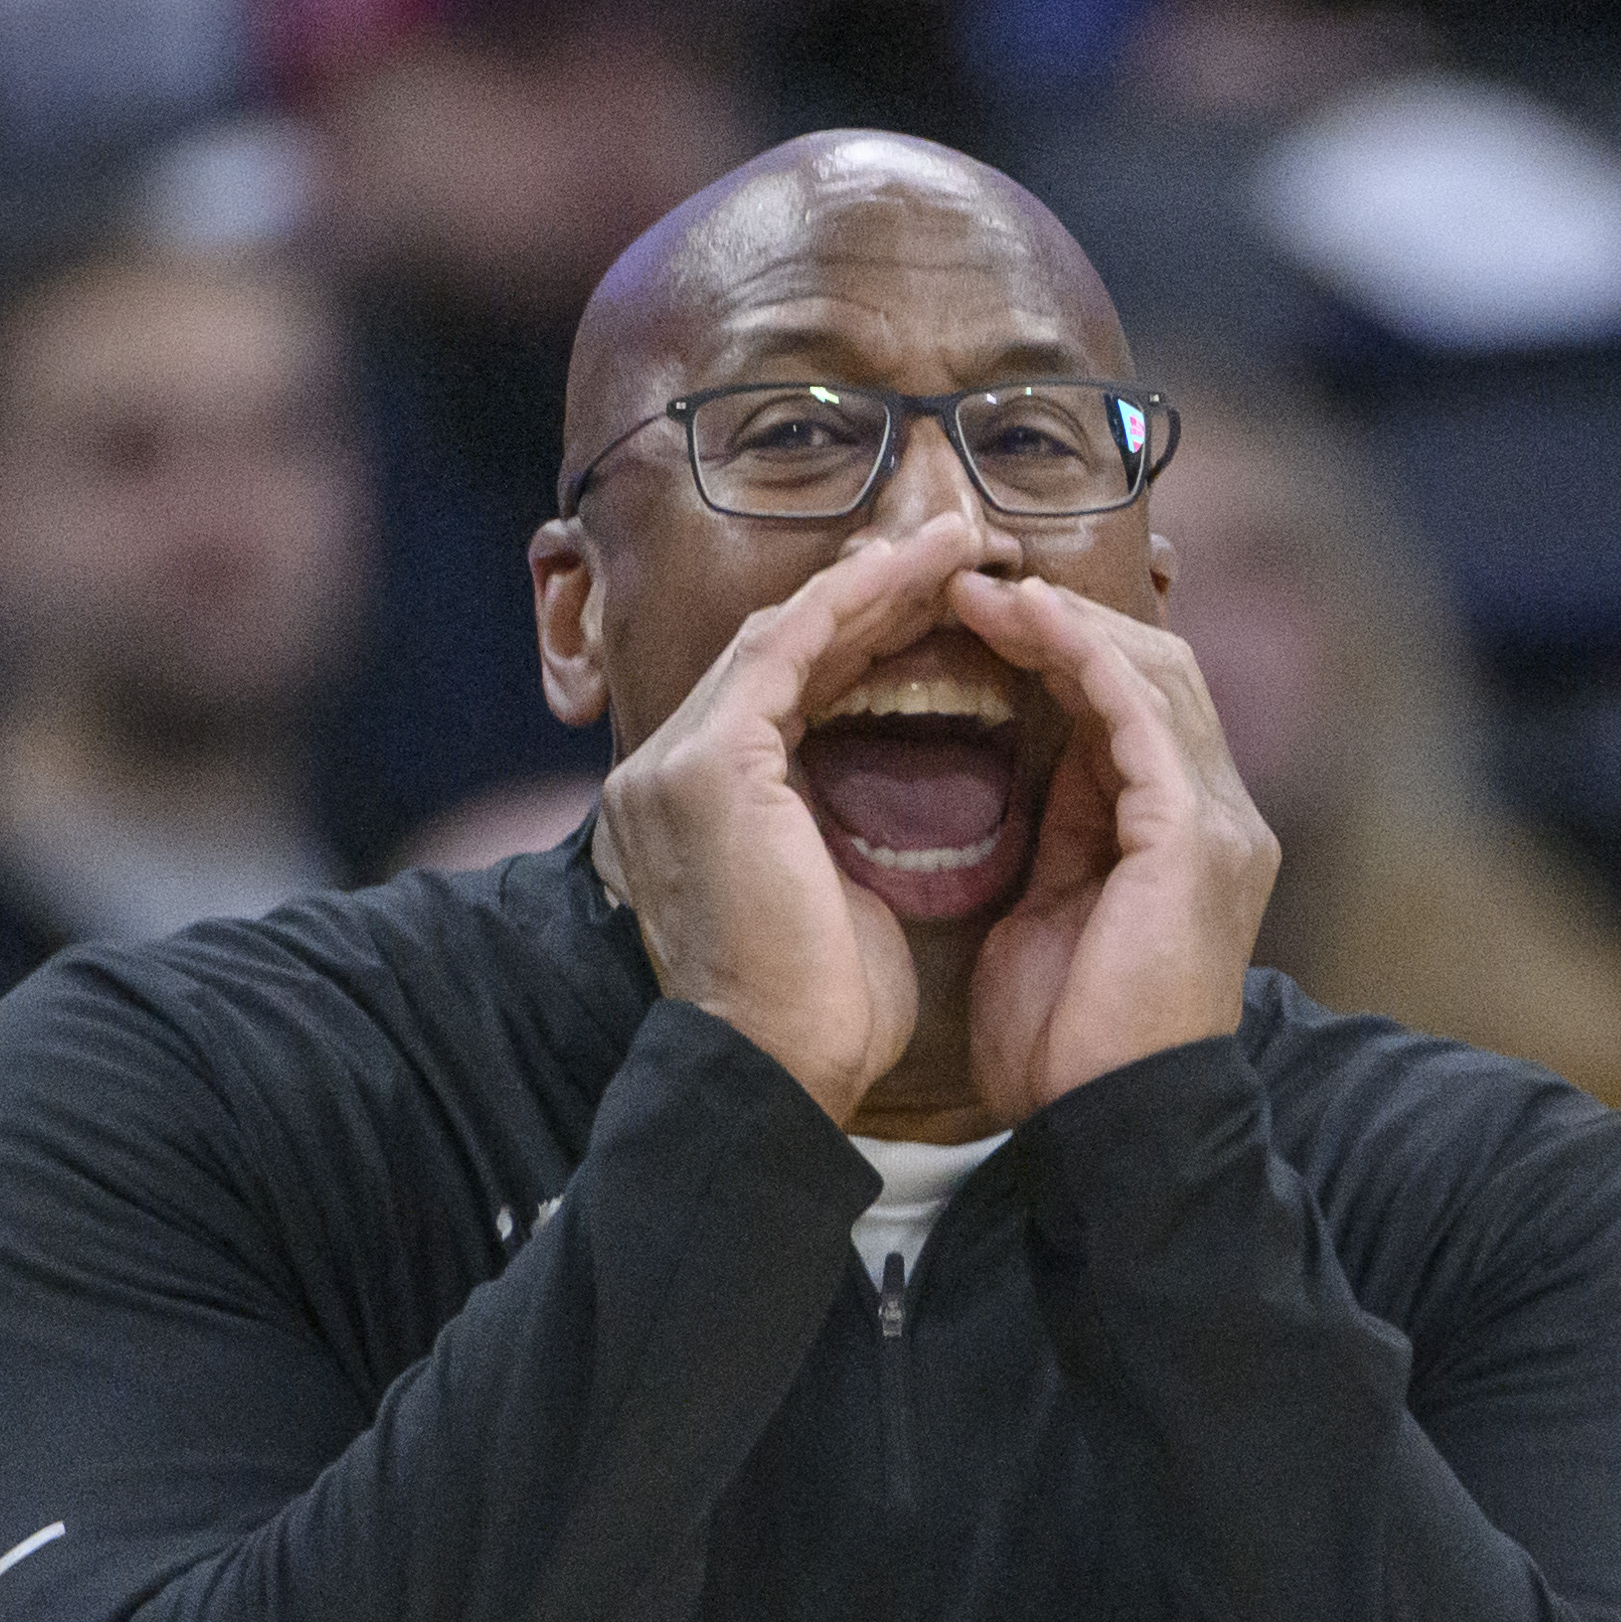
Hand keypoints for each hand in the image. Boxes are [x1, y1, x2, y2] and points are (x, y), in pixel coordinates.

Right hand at [592, 525, 1012, 1124]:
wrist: (778, 1077)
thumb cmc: (821, 1016)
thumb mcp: (829, 897)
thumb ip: (830, 830)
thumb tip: (874, 797)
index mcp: (692, 805)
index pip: (780, 693)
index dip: (857, 644)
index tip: (932, 610)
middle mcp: (666, 769)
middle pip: (778, 650)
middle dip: (870, 596)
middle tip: (953, 552)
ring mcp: (680, 760)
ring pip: (784, 634)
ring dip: (873, 582)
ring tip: (954, 544)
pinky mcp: (713, 762)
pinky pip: (791, 649)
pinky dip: (856, 603)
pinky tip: (916, 571)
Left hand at [947, 572, 1280, 1125]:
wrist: (1107, 1126)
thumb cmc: (1068, 1049)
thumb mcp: (1055, 913)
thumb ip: (1066, 834)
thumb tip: (1040, 763)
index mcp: (1187, 840)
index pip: (1137, 712)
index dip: (1065, 656)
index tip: (978, 624)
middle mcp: (1222, 818)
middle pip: (1156, 674)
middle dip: (1065, 623)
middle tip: (970, 586)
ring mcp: (1219, 823)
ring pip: (1154, 674)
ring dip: (1065, 624)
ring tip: (982, 590)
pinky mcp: (1193, 835)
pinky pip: (1140, 709)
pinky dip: (1083, 655)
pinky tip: (1026, 620)